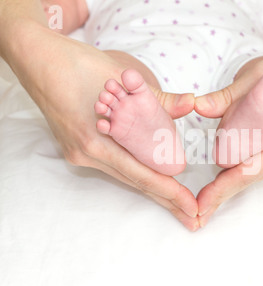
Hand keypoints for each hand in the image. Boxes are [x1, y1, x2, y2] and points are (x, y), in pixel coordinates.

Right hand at [13, 26, 199, 230]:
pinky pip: (113, 165)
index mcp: (97, 142)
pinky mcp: (77, 148)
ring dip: (152, 186)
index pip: (141, 175)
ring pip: (124, 175)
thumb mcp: (124, 79)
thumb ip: (160, 99)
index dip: (169, 193)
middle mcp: (87, 154)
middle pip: (134, 182)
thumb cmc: (79, 65)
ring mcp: (80, 153)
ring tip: (176, 201)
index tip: (191, 207)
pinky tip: (151, 176)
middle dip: (166, 198)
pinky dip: (135, 170)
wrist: (38, 60)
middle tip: (192, 216)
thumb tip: (190, 103)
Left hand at [195, 36, 262, 226]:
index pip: (250, 171)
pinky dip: (254, 164)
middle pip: (256, 176)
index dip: (223, 189)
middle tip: (202, 205)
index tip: (203, 205)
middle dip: (226, 188)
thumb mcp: (259, 75)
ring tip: (214, 190)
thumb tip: (198, 108)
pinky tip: (237, 168)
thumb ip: (228, 97)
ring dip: (239, 177)